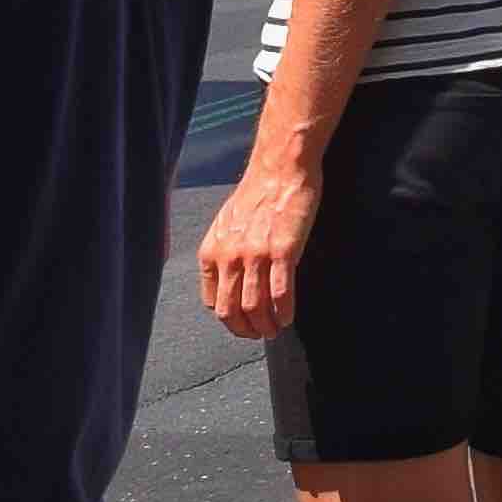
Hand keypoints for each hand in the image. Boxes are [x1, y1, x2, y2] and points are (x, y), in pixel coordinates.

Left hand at [196, 158, 317, 339]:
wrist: (281, 168)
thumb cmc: (258, 192)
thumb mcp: (226, 224)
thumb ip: (225, 253)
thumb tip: (230, 278)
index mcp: (212, 252)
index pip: (213, 302)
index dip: (229, 319)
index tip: (243, 323)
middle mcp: (230, 257)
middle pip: (231, 311)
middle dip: (245, 330)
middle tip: (259, 334)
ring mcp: (256, 255)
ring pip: (255, 307)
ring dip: (266, 325)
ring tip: (276, 329)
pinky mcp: (284, 250)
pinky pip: (281, 292)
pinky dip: (284, 311)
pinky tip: (289, 317)